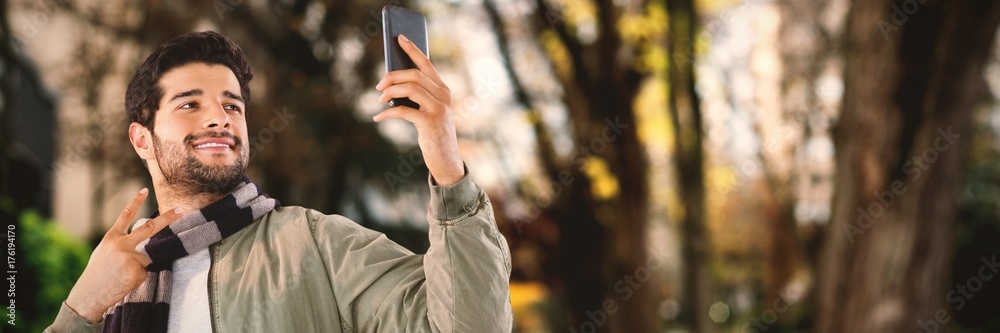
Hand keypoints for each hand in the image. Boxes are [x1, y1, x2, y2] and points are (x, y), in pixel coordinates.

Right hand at [64, 188, 183, 322]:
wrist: (89, 295)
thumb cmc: (97, 274)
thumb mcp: (104, 252)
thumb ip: (122, 244)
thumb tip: (142, 243)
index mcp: (112, 237)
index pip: (126, 215)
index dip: (136, 201)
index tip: (146, 189)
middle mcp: (122, 244)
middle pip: (150, 228)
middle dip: (168, 218)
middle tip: (181, 210)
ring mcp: (131, 257)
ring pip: (147, 257)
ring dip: (138, 266)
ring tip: (121, 275)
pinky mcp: (137, 270)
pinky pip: (146, 272)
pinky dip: (138, 278)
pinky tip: (125, 282)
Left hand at [374, 34, 464, 185]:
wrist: (446, 159)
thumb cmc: (434, 133)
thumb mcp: (429, 111)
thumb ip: (418, 97)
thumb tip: (391, 85)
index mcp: (443, 90)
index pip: (427, 64)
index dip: (413, 50)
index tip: (400, 38)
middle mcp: (444, 96)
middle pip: (414, 75)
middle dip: (392, 77)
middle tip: (378, 86)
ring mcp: (439, 109)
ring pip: (409, 89)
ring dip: (389, 93)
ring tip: (379, 101)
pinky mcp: (430, 122)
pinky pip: (403, 110)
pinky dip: (388, 112)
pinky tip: (378, 117)